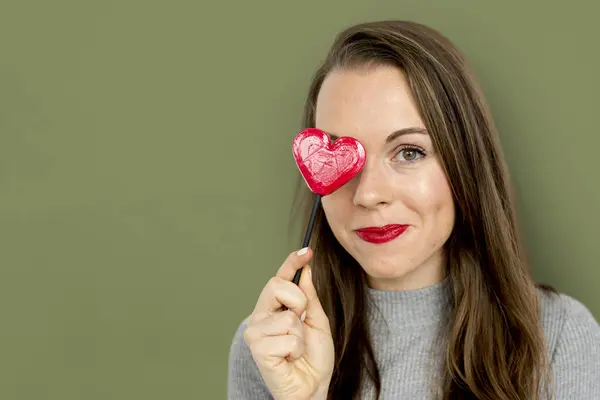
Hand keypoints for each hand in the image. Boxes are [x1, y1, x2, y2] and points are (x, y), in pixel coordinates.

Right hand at [243, 248, 333, 399]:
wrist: (313, 387)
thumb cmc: (313, 358)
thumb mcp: (317, 321)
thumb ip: (309, 297)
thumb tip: (305, 271)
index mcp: (274, 308)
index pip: (280, 278)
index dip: (292, 262)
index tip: (307, 250)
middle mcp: (260, 317)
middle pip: (277, 286)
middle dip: (299, 302)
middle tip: (302, 322)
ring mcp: (256, 333)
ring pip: (288, 317)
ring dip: (301, 335)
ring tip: (296, 349)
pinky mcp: (258, 349)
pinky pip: (288, 338)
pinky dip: (296, 349)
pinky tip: (290, 359)